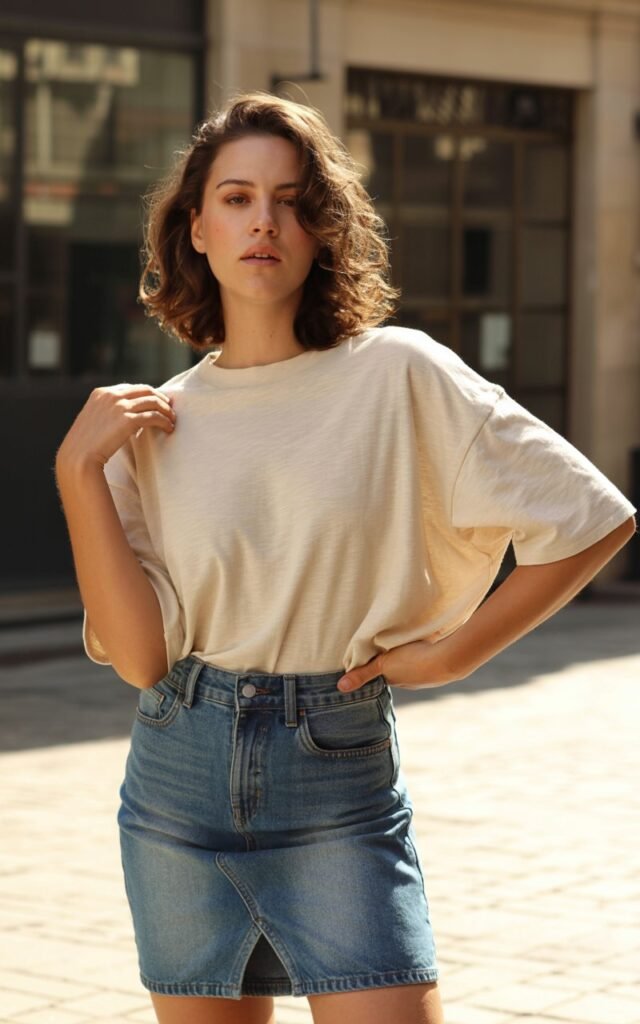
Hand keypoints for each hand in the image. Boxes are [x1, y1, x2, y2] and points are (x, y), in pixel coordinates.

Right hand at [56, 383, 175, 471]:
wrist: (78, 457)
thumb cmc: (84, 446)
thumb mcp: (92, 421)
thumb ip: (106, 413)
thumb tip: (123, 417)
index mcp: (101, 392)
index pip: (131, 388)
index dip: (147, 395)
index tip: (157, 403)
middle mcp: (111, 395)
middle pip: (145, 390)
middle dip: (161, 399)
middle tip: (170, 410)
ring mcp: (119, 406)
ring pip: (153, 402)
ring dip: (166, 411)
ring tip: (172, 420)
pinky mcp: (128, 420)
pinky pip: (154, 416)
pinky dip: (165, 421)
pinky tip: (169, 428)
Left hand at [337, 638, 463, 691]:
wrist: (449, 659)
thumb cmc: (415, 662)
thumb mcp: (384, 665)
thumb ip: (363, 674)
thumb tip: (340, 688)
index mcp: (397, 681)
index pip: (382, 676)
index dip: (376, 667)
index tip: (370, 658)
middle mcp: (412, 681)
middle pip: (398, 670)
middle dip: (392, 661)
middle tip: (385, 649)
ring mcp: (428, 674)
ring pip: (413, 663)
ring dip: (409, 655)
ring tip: (403, 643)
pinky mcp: (441, 662)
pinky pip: (427, 656)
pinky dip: (423, 650)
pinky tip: (423, 641)